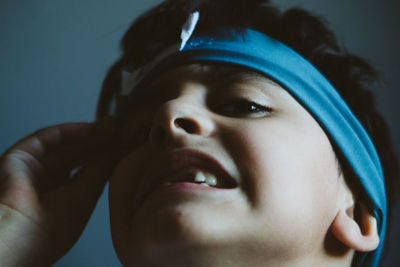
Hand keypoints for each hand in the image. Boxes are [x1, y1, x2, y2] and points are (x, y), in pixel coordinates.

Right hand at [0, 117, 116, 266]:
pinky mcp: (18, 159)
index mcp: (62, 203)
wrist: (16, 237)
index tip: (124, 144)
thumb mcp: (86, 195)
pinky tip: (90, 128)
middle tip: (120, 130)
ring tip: (111, 125)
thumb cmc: (48, 231)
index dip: (105, 157)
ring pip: (63, 146)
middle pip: (76, 157)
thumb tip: (117, 150)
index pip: (86, 173)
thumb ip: (101, 169)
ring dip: (88, 134)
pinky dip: (68, 132)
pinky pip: (46, 140)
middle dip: (99, 142)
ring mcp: (32, 172)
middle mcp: (46, 187)